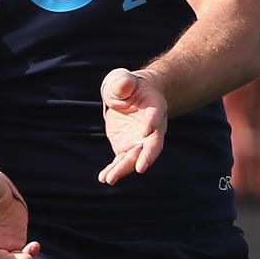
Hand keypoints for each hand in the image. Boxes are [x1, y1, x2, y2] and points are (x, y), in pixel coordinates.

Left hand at [98, 68, 167, 183]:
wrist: (128, 98)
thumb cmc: (127, 86)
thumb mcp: (122, 80)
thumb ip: (122, 83)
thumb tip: (122, 85)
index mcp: (155, 106)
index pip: (156, 114)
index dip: (152, 122)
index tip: (147, 130)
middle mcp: (152, 128)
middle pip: (151, 145)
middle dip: (146, 157)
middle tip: (140, 168)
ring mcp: (139, 141)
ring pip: (135, 158)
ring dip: (123, 169)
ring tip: (109, 179)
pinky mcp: (126, 148)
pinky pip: (121, 162)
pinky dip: (113, 170)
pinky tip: (103, 178)